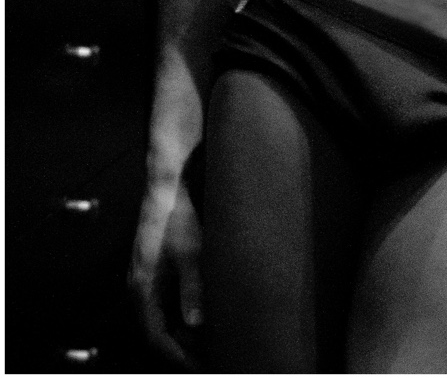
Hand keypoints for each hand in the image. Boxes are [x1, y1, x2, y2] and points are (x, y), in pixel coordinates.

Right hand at [129, 178, 202, 369]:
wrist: (168, 187)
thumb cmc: (177, 217)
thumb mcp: (190, 254)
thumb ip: (193, 289)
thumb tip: (196, 323)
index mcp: (142, 287)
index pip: (155, 334)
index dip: (176, 353)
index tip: (197, 363)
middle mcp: (139, 285)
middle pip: (156, 328)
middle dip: (179, 345)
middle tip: (205, 354)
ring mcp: (145, 276)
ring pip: (160, 315)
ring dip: (179, 329)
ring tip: (205, 339)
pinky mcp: (154, 267)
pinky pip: (164, 300)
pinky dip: (179, 312)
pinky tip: (198, 313)